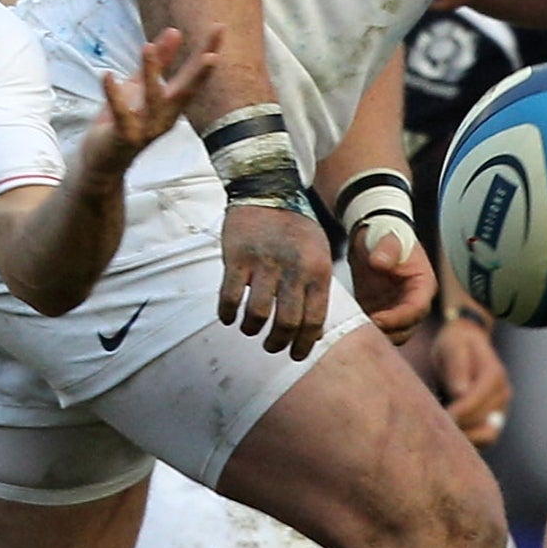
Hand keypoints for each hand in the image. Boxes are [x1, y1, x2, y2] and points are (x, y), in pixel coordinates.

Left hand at [82, 28, 217, 174]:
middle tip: (212, 54)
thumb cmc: (124, 120)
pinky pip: (120, 113)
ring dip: (151, 73)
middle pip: (185, 92)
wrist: (101, 161)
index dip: (207, 51)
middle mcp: (165, 118)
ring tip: (147, 46)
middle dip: (199, 74)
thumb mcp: (141, 86)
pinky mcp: (124, 137)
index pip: (193, 75)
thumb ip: (160, 61)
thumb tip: (175, 31)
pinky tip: (108, 75)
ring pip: (152, 100)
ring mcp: (146, 129)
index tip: (220, 28)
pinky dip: (114, 94)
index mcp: (171, 104)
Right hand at [217, 202, 330, 358]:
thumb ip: (316, 288)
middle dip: (277, 342)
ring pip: (258, 313)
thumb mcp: (318, 255)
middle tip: (271, 346)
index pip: (314, 320)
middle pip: (286, 322)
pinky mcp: (238, 257)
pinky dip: (228, 313)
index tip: (295, 354)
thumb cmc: (294, 231)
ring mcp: (265, 262)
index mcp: (317, 270)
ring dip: (252, 328)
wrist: (267, 192)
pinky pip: (231, 296)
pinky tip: (228, 317)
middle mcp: (294, 268)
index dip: (303, 344)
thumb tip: (311, 331)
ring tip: (249, 329)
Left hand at [350, 219, 435, 342]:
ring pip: (392, 334)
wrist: (372, 237)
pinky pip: (376, 330)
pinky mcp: (380, 313)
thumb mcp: (385, 238)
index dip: (397, 318)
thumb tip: (380, 262)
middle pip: (406, 329)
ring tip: (353, 330)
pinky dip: (364, 331)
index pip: (416, 309)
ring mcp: (397, 310)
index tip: (376, 319)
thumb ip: (386, 249)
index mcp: (423, 285)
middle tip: (361, 330)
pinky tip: (348, 327)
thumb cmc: (384, 235)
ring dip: (375, 335)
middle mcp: (414, 301)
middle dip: (386, 332)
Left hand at [434, 315, 511, 445]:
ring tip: (441, 437)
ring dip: (466, 441)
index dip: (457, 413)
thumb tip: (460, 392)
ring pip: (488, 437)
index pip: (476, 401)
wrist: (468, 343)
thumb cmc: (456, 343)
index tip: (437, 419)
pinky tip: (448, 437)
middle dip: (459, 429)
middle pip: (483, 423)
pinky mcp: (493, 419)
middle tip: (434, 431)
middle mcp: (502, 394)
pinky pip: (484, 439)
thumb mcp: (453, 345)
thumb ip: (457, 367)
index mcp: (494, 375)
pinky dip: (468, 442)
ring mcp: (500, 408)